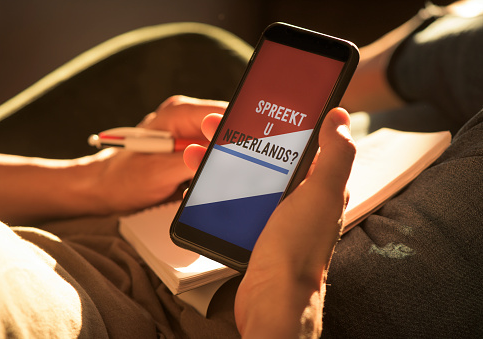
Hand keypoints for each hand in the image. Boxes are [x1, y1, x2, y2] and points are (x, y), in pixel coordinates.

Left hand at [88, 95, 227, 213]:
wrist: (104, 188)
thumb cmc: (123, 178)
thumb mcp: (161, 171)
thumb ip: (195, 162)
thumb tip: (225, 159)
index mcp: (180, 113)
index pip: (224, 114)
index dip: (237, 136)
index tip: (242, 158)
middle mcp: (186, 120)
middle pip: (227, 131)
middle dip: (229, 156)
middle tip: (223, 178)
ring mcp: (188, 135)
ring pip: (221, 148)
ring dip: (219, 167)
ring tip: (199, 184)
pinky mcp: (189, 151)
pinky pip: (211, 158)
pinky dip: (210, 173)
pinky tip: (197, 185)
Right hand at [183, 107, 355, 337]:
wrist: (272, 298)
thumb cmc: (297, 249)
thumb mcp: (320, 193)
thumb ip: (335, 154)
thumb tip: (339, 117)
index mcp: (318, 185)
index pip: (301, 144)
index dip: (279, 124)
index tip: (257, 109)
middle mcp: (299, 198)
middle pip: (267, 157)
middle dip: (240, 139)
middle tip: (214, 127)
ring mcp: (275, 215)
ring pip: (247, 177)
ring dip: (222, 162)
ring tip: (197, 153)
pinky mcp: (255, 229)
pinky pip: (235, 201)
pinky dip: (218, 189)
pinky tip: (201, 183)